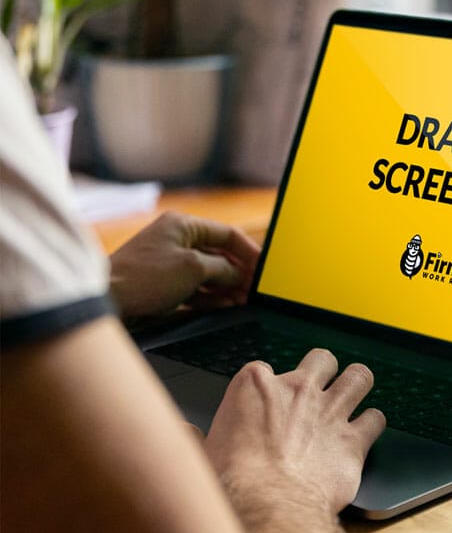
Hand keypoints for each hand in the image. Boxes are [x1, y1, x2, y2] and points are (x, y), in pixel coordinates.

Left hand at [109, 212, 259, 318]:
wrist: (107, 299)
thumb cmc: (145, 277)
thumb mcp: (194, 268)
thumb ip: (223, 269)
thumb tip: (239, 275)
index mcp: (184, 225)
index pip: (228, 234)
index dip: (249, 251)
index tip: (264, 270)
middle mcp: (177, 240)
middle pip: (219, 255)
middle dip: (239, 273)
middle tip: (255, 291)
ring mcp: (170, 262)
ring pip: (209, 273)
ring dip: (227, 288)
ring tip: (243, 302)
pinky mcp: (164, 283)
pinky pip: (195, 288)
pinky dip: (210, 296)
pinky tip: (224, 306)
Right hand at [203, 349, 385, 516]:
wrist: (267, 506)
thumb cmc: (232, 482)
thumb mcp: (200, 452)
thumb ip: (193, 437)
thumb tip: (181, 433)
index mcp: (256, 385)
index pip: (266, 369)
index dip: (270, 388)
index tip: (268, 404)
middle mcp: (298, 390)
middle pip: (322, 360)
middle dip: (324, 371)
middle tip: (321, 387)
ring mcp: (330, 412)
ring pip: (358, 377)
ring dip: (358, 384)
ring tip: (355, 393)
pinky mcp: (354, 440)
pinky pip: (376, 419)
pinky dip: (372, 424)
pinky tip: (366, 431)